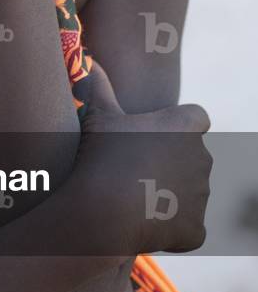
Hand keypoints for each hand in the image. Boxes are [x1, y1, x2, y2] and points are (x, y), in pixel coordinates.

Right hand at [74, 60, 212, 256]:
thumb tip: (89, 61)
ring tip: (135, 193)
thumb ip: (99, 86)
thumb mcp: (99, 115)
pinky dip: (170, 224)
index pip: (195, 118)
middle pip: (192, 155)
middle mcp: (202, 158)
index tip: (152, 134)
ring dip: (172, 191)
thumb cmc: (103, 155)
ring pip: (190, 191)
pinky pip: (186, 225)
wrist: (105, 211)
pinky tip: (141, 219)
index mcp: (185, 125)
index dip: (176, 125)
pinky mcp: (196, 230)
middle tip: (136, 165)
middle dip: (172, 160)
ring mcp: (201, 196)